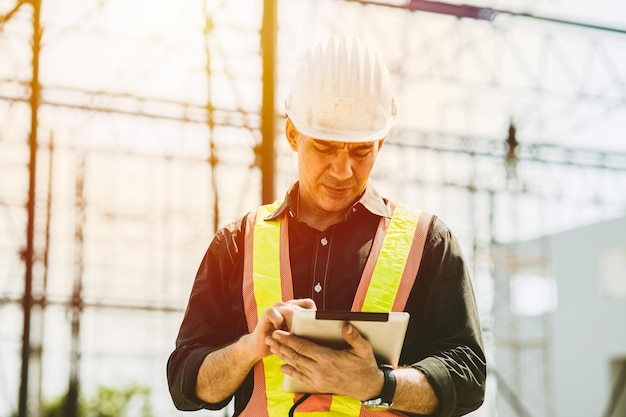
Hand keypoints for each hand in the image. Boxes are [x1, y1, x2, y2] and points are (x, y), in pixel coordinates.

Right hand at [246, 299, 315, 362]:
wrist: (260, 346)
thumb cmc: (281, 342)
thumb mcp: (297, 336)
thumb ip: (307, 330)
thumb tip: (325, 333)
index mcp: (295, 308)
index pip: (309, 305)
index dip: (311, 317)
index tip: (310, 331)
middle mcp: (287, 304)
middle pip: (300, 309)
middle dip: (301, 325)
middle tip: (297, 336)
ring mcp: (277, 306)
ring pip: (290, 310)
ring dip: (290, 326)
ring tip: (287, 335)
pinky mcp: (268, 312)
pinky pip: (276, 313)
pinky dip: (278, 324)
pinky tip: (276, 331)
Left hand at [266, 322, 382, 399]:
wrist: (367, 387)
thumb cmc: (365, 365)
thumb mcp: (364, 349)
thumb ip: (354, 336)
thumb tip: (345, 325)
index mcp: (329, 358)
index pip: (304, 347)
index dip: (289, 340)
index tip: (279, 333)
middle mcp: (320, 370)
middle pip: (295, 356)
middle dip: (281, 346)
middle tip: (268, 338)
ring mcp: (318, 379)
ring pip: (295, 366)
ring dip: (282, 356)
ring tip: (272, 348)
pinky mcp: (318, 385)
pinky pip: (300, 377)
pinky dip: (290, 372)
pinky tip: (282, 367)